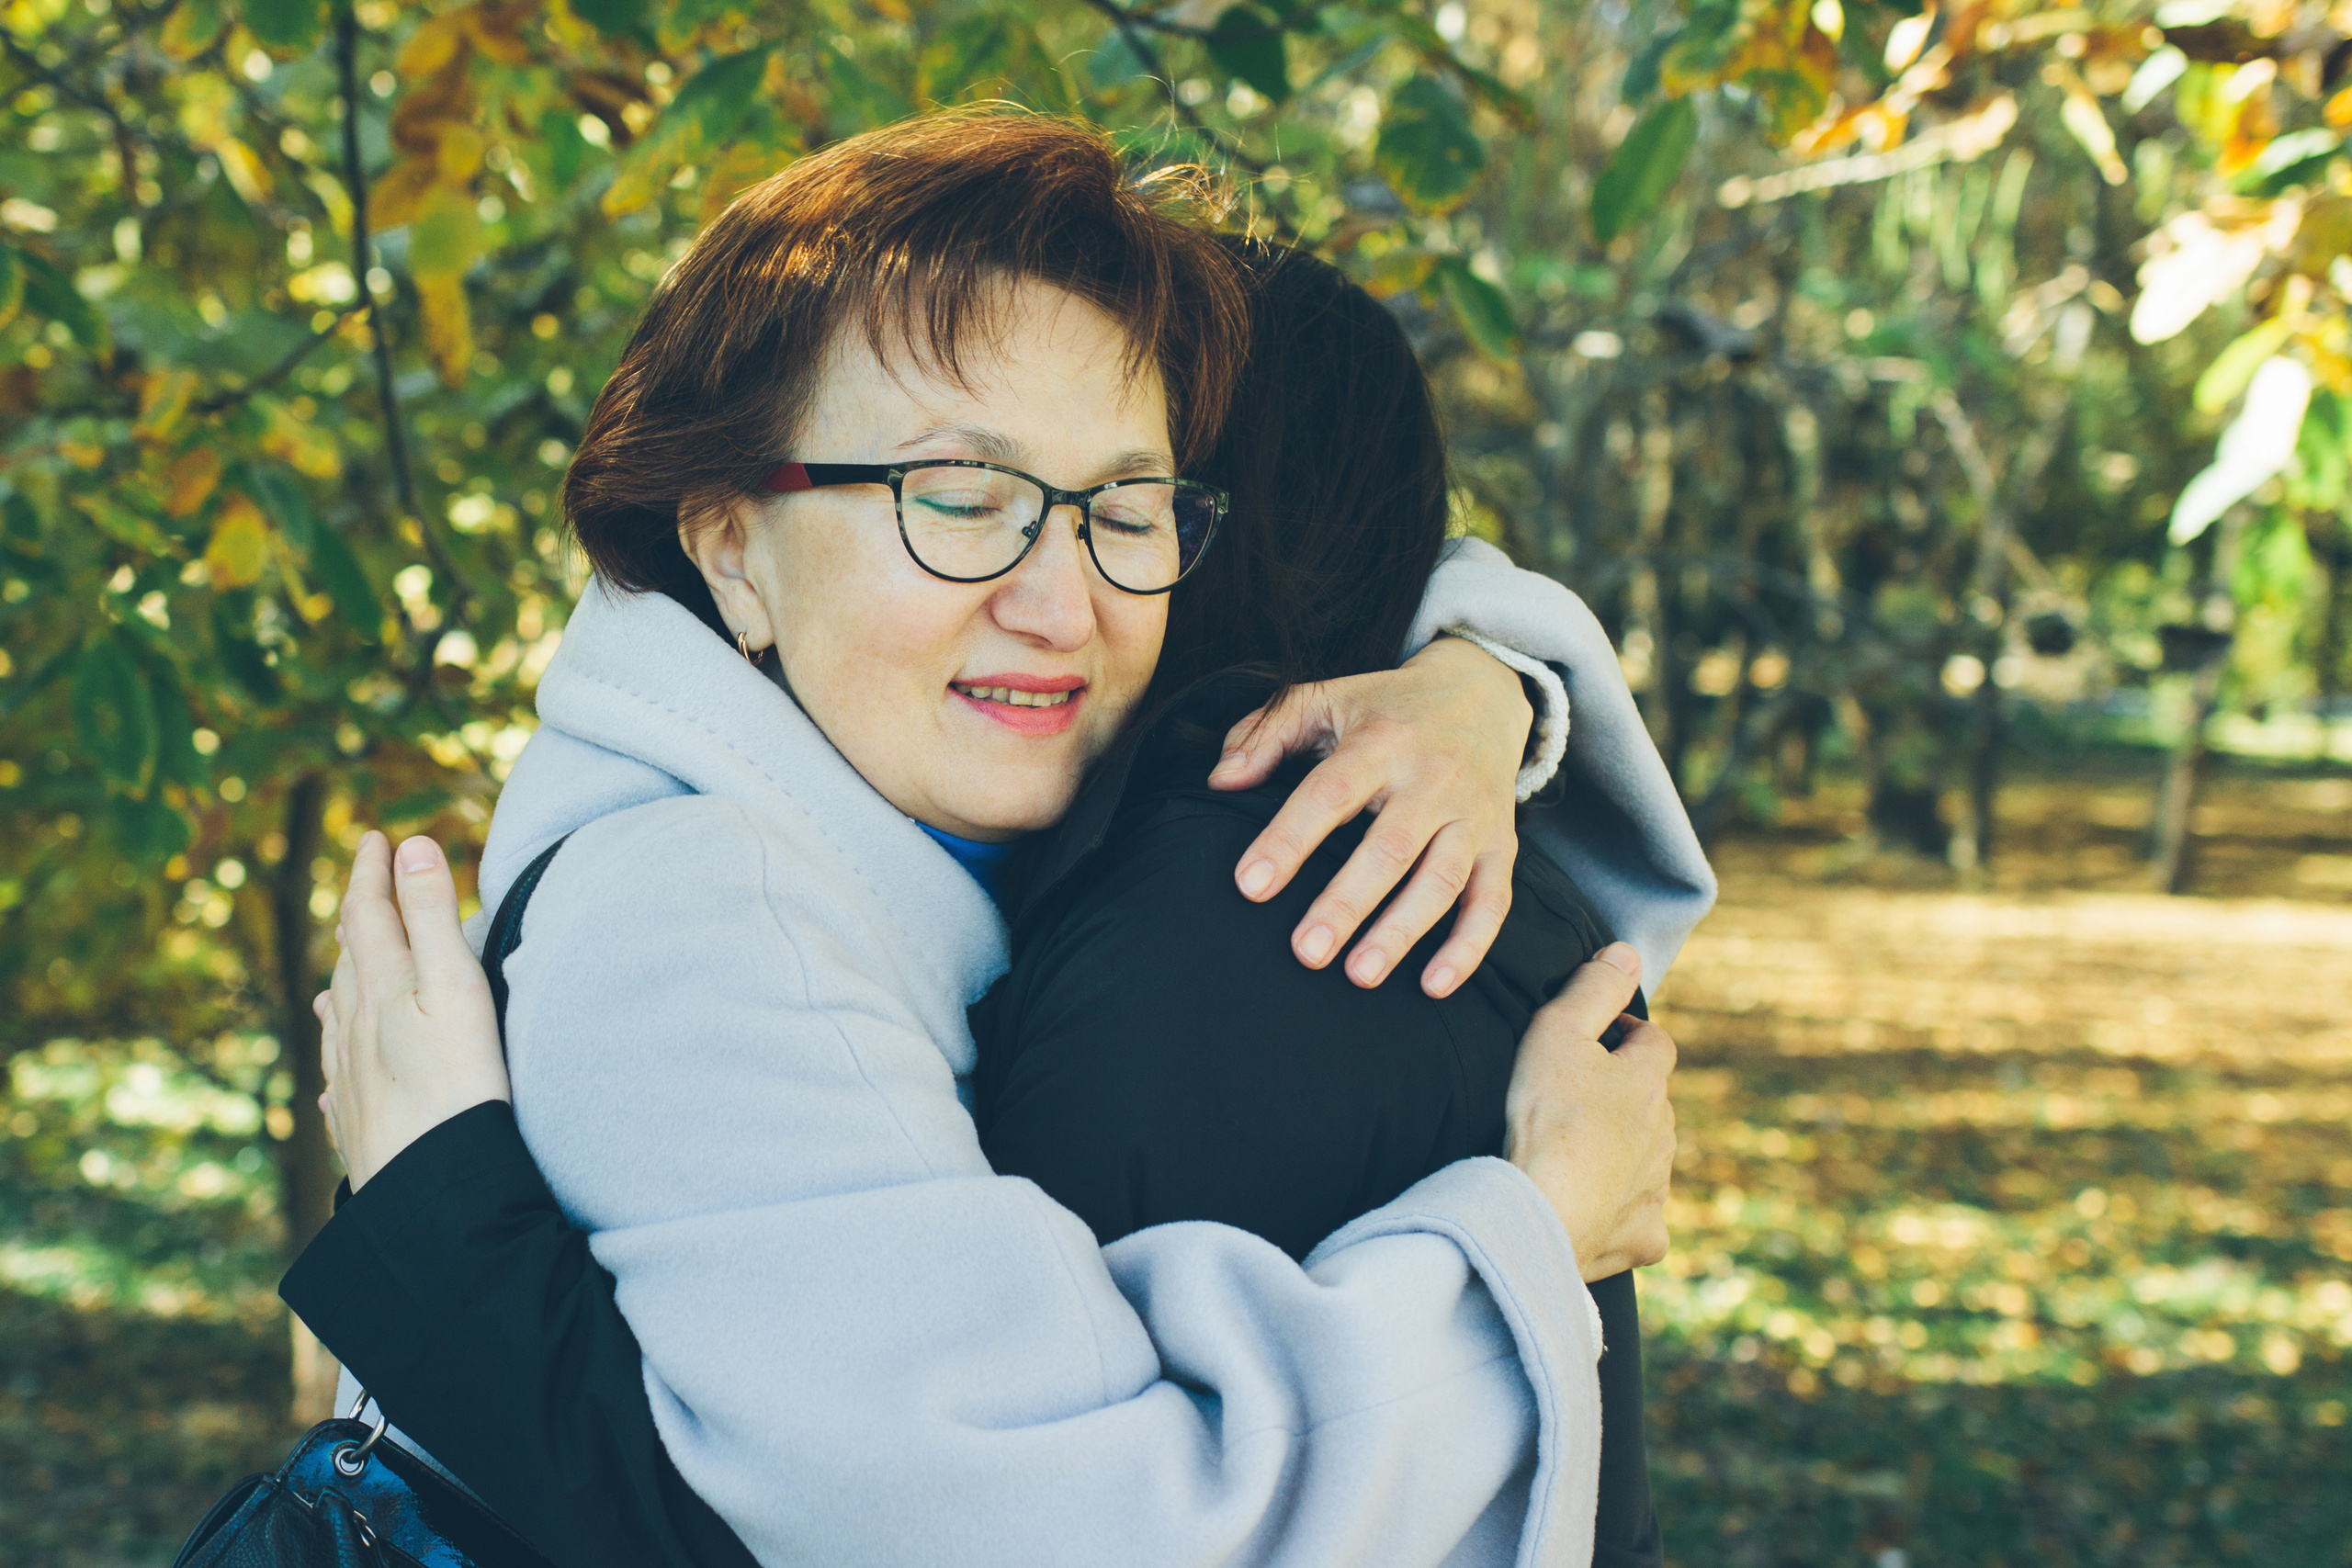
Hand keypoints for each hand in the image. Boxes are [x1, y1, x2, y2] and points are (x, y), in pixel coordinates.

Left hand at [317, 831, 510, 1190]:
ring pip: (336, 1019)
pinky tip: (334, 1075)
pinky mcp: (358, 1124)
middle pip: (348, 961)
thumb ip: (433, 916)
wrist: (433, 1190)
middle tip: (362, 892)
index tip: (373, 836)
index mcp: (380, 988)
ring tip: (337, 974)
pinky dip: (337, 1057)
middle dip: (357, 920)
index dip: (371, 871)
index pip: (367, 913)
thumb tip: (412, 845)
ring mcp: (351, 1078)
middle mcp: (353, 1028)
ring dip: (340, 985)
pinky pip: (338, 1079)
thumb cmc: (457, 1087)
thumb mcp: (456, 988)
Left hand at [1208, 635, 1531, 998]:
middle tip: (1305, 951)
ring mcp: (1472, 815)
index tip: (1249, 885)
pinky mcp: (1501, 845)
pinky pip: (1492, 902)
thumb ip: (1265, 734)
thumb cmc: (1384, 709)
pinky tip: (1434, 986)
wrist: (1481, 695)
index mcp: (1381, 742)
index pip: (1330, 793)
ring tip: (1357, 975)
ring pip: (1440, 880)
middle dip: (1346, 903)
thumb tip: (1220, 781)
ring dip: (1401, 932)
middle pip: (1389, 847)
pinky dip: (1469, 947)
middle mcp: (1432, 779)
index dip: (1289, 839)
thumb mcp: (1323, 700)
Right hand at [1502, 943, 1676, 1281]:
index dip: (1627, 1032)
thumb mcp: (1557, 1032)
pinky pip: (1643, 1218)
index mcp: (1647, 1082)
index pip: (1654, 1042)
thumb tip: (1627, 953)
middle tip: (1574, 1096)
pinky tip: (1594, 1210)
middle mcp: (1664, 1135)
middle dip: (1624, 1093)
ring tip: (1576, 1151)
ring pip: (1650, 1158)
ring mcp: (1656, 1189)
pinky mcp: (1644, 1237)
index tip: (1596, 1037)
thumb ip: (1593, 988)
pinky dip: (1623, 1210)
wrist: (1538, 1213)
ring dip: (1625, 1150)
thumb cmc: (1542, 1118)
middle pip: (1652, 1101)